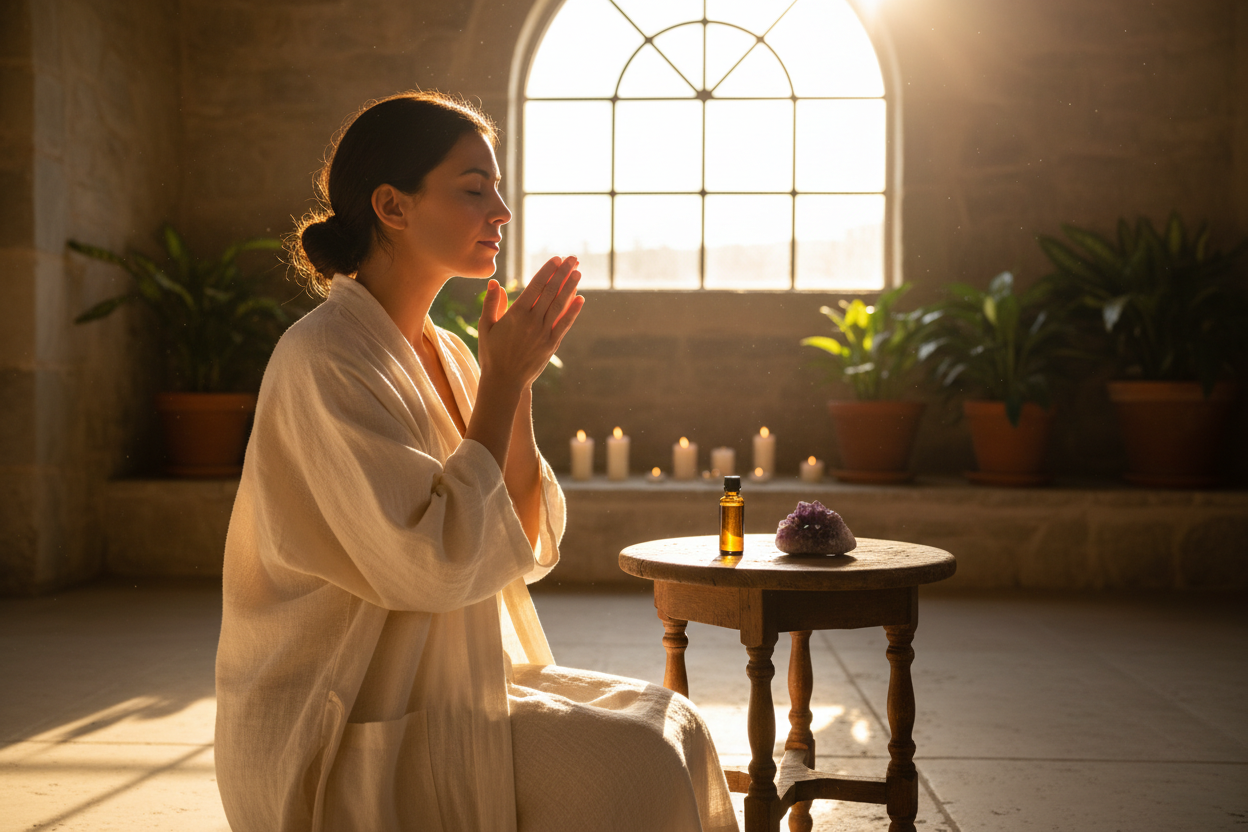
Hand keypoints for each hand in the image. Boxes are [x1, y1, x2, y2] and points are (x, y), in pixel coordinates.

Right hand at [476, 256, 583, 388]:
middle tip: (572, 259)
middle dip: (562, 273)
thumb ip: (491, 303)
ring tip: (578, 272)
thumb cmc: (491, 353)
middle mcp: (532, 321)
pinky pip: (564, 324)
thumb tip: (495, 282)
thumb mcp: (486, 327)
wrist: (504, 381)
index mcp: (516, 314)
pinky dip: (573, 311)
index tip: (556, 259)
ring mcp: (543, 333)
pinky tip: (580, 299)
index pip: (536, 286)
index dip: (548, 271)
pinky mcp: (551, 345)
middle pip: (551, 292)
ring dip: (570, 287)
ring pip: (560, 305)